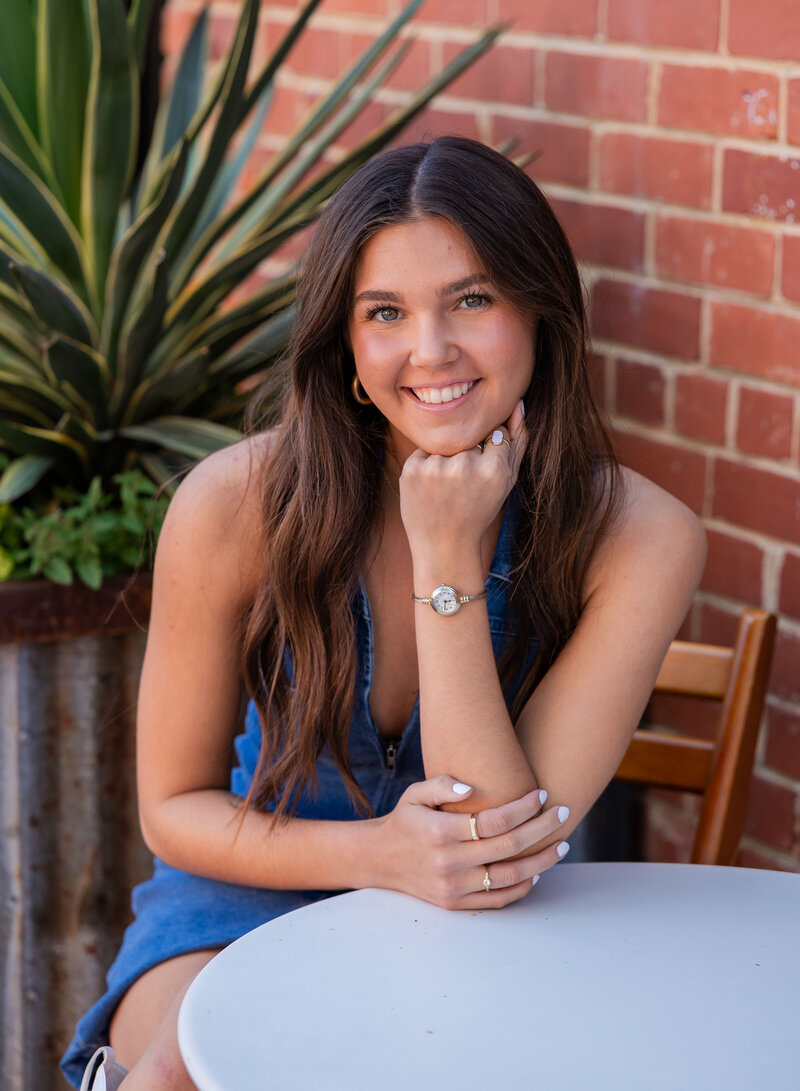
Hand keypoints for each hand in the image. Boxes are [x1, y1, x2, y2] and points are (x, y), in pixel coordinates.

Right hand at [372, 775, 569, 909]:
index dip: (524, 808)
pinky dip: (523, 886)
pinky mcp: (456, 904)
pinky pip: (498, 899)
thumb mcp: (415, 794)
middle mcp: (449, 862)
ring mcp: (454, 887)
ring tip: (561, 844)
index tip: (542, 796)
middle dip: (543, 828)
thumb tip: (472, 787)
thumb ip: (442, 784)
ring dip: (542, 861)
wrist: (380, 860)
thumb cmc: (405, 820)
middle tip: (563, 813)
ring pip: (510, 876)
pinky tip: (537, 872)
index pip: (495, 820)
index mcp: (440, 832)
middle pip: (510, 846)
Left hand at [399, 400, 527, 560]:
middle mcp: (464, 465)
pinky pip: (424, 451)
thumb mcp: (507, 482)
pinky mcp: (412, 469)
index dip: (490, 454)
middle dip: (468, 455)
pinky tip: (431, 489)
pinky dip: (427, 466)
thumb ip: (518, 442)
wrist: (444, 546)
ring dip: (446, 460)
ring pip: (447, 443)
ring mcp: (436, 467)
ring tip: (447, 490)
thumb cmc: (479, 512)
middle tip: (463, 488)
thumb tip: (517, 403)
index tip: (483, 475)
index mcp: (494, 469)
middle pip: (471, 437)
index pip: (496, 434)